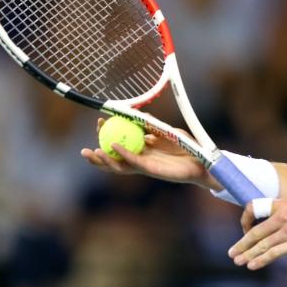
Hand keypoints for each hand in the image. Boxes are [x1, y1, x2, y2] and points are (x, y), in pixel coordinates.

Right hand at [80, 118, 217, 187]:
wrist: (202, 159)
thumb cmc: (187, 147)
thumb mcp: (167, 132)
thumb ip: (152, 126)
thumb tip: (139, 116)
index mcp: (143, 151)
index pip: (119, 145)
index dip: (107, 136)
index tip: (99, 122)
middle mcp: (141, 161)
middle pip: (114, 161)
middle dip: (98, 156)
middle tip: (84, 147)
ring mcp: (145, 166)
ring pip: (119, 166)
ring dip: (103, 160)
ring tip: (91, 152)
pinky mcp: (152, 170)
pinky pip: (133, 162)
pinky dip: (122, 154)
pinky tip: (112, 147)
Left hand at [228, 199, 286, 269]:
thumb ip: (280, 217)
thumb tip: (263, 231)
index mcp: (282, 204)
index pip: (254, 207)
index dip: (245, 220)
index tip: (243, 230)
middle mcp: (283, 215)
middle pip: (256, 231)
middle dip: (242, 244)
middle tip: (232, 253)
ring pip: (262, 244)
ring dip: (248, 254)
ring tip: (238, 261)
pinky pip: (273, 253)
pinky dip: (260, 260)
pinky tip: (252, 265)